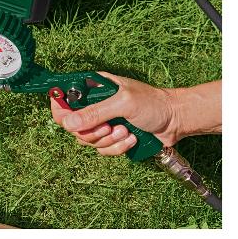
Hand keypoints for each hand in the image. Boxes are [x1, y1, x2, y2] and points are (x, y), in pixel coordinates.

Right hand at [49, 71, 179, 155]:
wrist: (176, 121)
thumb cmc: (152, 103)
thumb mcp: (123, 104)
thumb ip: (95, 112)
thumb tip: (68, 123)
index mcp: (93, 88)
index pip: (64, 98)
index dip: (61, 110)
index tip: (69, 121)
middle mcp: (94, 105)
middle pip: (73, 125)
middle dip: (93, 131)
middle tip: (109, 127)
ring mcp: (102, 122)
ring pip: (88, 140)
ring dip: (108, 140)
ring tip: (126, 131)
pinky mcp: (111, 138)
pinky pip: (102, 149)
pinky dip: (117, 148)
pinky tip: (131, 139)